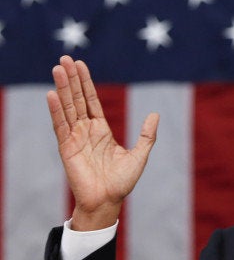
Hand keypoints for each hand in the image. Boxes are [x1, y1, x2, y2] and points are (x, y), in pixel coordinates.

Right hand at [46, 55, 159, 230]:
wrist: (109, 201)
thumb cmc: (122, 182)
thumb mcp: (139, 155)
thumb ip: (146, 135)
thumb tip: (155, 114)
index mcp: (101, 130)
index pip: (91, 100)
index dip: (86, 82)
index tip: (80, 65)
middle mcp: (86, 130)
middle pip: (78, 99)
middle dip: (72, 79)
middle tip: (64, 58)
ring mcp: (75, 138)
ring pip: (68, 107)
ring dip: (63, 88)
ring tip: (57, 68)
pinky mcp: (67, 148)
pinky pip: (61, 125)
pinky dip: (56, 110)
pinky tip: (52, 94)